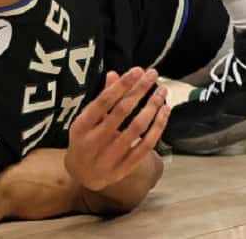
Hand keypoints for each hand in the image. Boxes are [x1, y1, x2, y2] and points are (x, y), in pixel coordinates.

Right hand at [65, 67, 169, 191]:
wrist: (82, 175)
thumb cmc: (84, 139)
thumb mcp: (86, 119)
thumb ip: (102, 98)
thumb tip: (115, 74)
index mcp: (81, 126)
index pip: (103, 102)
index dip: (122, 85)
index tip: (137, 70)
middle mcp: (94, 141)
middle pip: (122, 111)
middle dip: (140, 90)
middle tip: (152, 74)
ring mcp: (110, 156)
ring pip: (136, 128)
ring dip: (152, 106)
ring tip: (162, 90)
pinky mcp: (125, 167)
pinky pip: (146, 145)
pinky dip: (158, 127)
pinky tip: (164, 111)